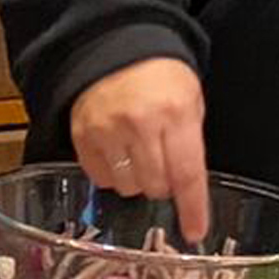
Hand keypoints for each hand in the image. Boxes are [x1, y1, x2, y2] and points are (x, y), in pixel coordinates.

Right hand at [69, 57, 210, 239]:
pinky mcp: (83, 136)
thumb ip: (190, 140)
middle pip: (156, 186)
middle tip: (164, 164)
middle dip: (164, 184)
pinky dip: (112, 174)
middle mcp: (141, 125)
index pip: (186, 174)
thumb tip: (187, 184)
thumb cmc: (159, 74)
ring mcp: (108, 131)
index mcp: (175, 114)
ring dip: (138, 181)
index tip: (195, 231)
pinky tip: (118, 153)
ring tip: (139, 156)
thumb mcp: (190, 100)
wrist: (115, 48)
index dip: (192, 208)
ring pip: (128, 186)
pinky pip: (101, 178)